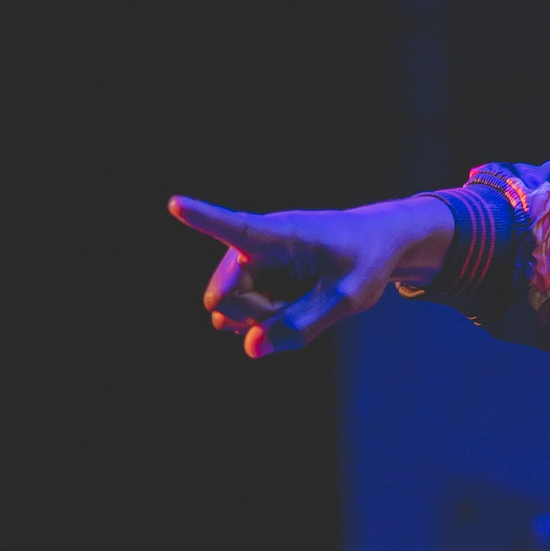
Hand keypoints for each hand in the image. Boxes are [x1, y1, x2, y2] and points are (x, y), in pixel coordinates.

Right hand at [167, 194, 449, 356]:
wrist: (373, 246)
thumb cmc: (364, 261)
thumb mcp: (347, 298)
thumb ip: (303, 326)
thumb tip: (250, 348)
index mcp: (277, 234)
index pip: (234, 227)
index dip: (202, 218)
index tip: (176, 203)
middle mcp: (251, 247)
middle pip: (221, 299)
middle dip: (252, 315)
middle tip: (296, 305)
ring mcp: (248, 266)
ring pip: (228, 312)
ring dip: (260, 318)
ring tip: (298, 299)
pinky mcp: (251, 282)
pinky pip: (242, 317)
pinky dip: (265, 321)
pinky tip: (291, 304)